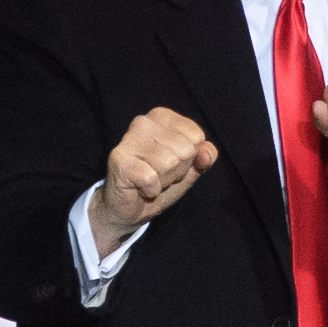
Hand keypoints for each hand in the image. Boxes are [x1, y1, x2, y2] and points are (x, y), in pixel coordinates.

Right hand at [88, 106, 217, 253]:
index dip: (190, 159)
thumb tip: (207, 154)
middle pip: (185, 150)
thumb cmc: (159, 183)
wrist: (128, 210)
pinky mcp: (119, 160)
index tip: (172, 165)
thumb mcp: (189, 169)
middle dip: (177, 171)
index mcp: (162, 117)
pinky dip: (151, 190)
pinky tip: (141, 188)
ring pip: (169, 163)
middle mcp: (144, 122)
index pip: (197, 137)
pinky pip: (151, 178)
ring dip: (164, 181)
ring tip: (150, 181)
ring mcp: (129, 139)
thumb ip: (204, 157)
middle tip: (159, 175)